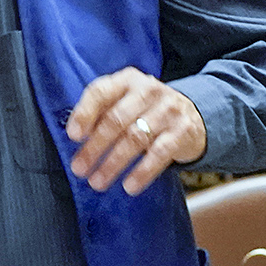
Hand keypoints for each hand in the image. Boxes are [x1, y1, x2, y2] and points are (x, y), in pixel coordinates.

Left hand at [66, 68, 206, 195]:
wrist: (192, 115)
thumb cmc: (146, 110)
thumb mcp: (125, 101)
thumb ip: (102, 111)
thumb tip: (76, 136)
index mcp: (127, 80)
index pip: (100, 92)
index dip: (84, 114)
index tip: (73, 136)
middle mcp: (148, 91)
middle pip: (116, 120)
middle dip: (94, 147)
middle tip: (79, 169)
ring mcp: (168, 110)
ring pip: (135, 138)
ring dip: (113, 163)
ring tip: (98, 181)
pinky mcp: (183, 131)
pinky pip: (159, 154)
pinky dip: (142, 172)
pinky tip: (129, 186)